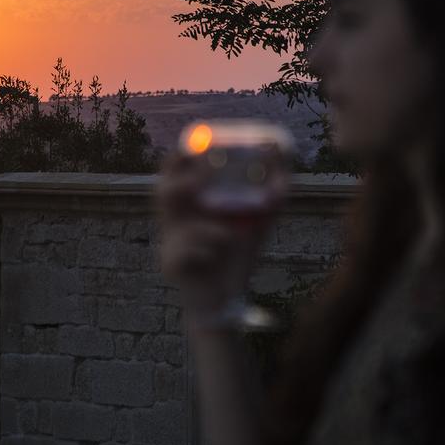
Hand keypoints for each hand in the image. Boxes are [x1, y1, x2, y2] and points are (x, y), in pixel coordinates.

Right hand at [154, 149, 276, 314]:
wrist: (226, 298)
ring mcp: (169, 243)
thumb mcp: (259, 218)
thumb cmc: (238, 254)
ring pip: (175, 225)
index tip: (195, 145)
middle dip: (179, 184)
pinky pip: (185, 252)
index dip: (180, 157)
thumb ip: (274, 189)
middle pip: (161, 194)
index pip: (175, 173)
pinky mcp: (171, 266)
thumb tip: (282, 153)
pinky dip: (207, 251)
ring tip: (230, 233)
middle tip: (201, 181)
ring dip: (204, 227)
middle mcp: (174, 220)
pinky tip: (219, 256)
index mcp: (191, 204)